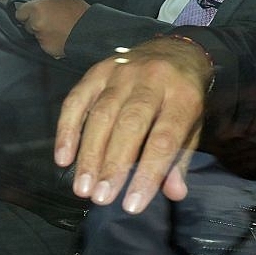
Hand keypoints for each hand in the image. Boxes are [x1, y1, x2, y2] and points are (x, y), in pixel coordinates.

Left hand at [14, 0, 88, 57]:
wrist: (90, 32)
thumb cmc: (78, 12)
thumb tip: (39, 2)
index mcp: (36, 8)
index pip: (20, 12)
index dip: (27, 12)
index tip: (34, 13)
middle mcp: (35, 24)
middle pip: (27, 24)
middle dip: (34, 22)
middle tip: (49, 20)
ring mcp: (40, 38)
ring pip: (35, 34)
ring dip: (42, 32)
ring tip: (57, 28)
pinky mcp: (47, 49)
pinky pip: (44, 43)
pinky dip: (49, 41)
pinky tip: (60, 37)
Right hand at [54, 36, 213, 213]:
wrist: (176, 49)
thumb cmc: (184, 96)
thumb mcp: (192, 125)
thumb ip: (180, 159)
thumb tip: (173, 194)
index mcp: (183, 96)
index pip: (164, 139)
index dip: (147, 173)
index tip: (132, 205)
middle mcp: (153, 80)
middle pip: (130, 124)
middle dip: (113, 165)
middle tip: (100, 198)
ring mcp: (123, 72)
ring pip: (101, 113)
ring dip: (89, 153)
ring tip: (82, 187)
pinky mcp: (99, 69)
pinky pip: (77, 99)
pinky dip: (67, 129)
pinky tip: (63, 158)